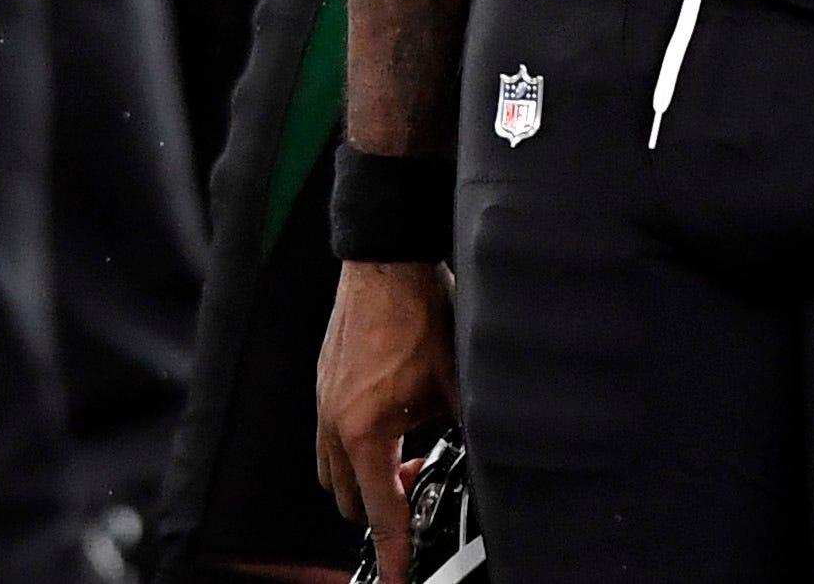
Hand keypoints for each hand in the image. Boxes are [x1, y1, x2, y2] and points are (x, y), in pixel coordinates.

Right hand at [316, 258, 455, 583]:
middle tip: (421, 487)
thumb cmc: (417, 313)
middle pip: (349, 503)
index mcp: (365, 432)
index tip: (398, 579)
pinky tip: (393, 422)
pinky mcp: (323, 385)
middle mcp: (334, 424)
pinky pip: (330, 440)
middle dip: (383, 510)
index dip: (394, 555)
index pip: (381, 515)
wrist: (386, 261)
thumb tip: (490, 466)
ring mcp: (324, 404)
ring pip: (334, 473)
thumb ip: (469, 433)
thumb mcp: (457, 383)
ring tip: (407, 457)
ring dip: (367, 480)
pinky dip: (357, 449)